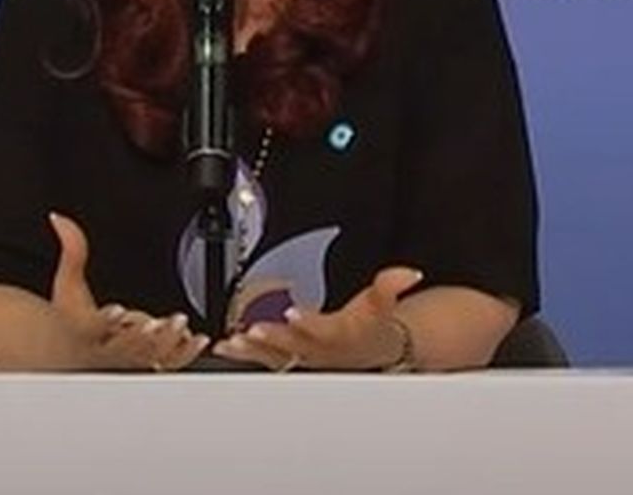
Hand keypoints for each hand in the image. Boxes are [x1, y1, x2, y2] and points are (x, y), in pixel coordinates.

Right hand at [47, 212, 208, 371]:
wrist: (78, 352)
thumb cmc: (74, 318)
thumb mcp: (67, 283)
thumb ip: (71, 250)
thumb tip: (59, 218)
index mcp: (88, 330)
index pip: (93, 326)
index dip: (105, 319)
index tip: (117, 310)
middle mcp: (109, 348)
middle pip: (125, 345)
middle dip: (141, 334)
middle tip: (155, 323)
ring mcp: (130, 359)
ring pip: (150, 356)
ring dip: (166, 342)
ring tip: (180, 324)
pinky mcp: (148, 363)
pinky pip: (169, 363)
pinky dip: (185, 353)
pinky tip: (197, 339)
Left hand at [212, 266, 422, 370]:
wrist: (367, 353)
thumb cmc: (370, 326)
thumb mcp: (381, 304)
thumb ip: (391, 286)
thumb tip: (409, 272)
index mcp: (339, 336)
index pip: (325, 330)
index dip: (309, 322)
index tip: (293, 312)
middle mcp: (317, 352)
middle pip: (294, 347)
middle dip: (272, 338)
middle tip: (251, 330)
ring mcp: (299, 358)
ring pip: (274, 357)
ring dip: (252, 350)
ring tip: (231, 342)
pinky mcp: (286, 359)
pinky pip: (262, 359)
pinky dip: (243, 353)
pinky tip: (223, 346)